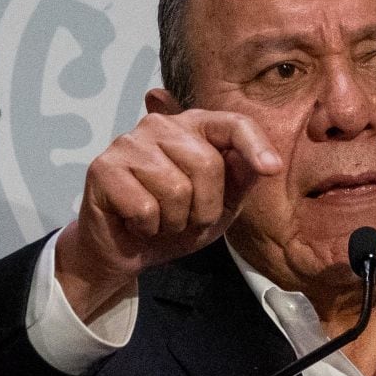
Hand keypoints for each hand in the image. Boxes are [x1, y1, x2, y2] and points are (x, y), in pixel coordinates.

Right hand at [55, 108, 281, 319]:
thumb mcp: (219, 208)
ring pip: (175, 188)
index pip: (232, 123)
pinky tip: (136, 223)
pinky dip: (148, 227)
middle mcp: (160, 125)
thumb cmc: (173, 223)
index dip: (254, 145)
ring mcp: (128, 143)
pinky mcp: (103, 168)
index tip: (272, 169)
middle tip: (185, 219)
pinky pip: (145, 207)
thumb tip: (263, 163)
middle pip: (207, 163)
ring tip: (160, 220)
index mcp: (193, 127)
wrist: (124, 251)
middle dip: (204, 207)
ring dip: (174, 221)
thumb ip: (239, 182)